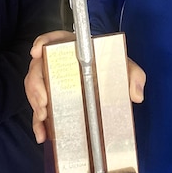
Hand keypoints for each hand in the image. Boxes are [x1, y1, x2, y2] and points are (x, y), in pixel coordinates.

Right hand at [24, 30, 146, 143]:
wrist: (107, 83)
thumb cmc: (111, 69)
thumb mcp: (124, 68)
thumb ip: (134, 75)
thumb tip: (136, 94)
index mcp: (72, 48)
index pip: (53, 39)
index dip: (43, 42)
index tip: (37, 51)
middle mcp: (57, 61)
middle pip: (38, 67)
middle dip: (36, 84)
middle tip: (44, 100)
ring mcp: (51, 80)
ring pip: (34, 88)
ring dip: (35, 102)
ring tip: (43, 117)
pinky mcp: (51, 100)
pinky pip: (39, 109)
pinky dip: (38, 123)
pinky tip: (42, 134)